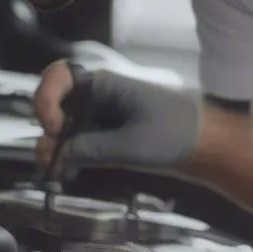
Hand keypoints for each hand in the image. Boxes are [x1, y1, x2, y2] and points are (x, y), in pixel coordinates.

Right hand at [34, 61, 201, 170]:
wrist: (206, 147)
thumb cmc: (177, 133)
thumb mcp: (133, 144)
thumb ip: (92, 149)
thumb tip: (59, 155)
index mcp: (104, 84)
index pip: (59, 76)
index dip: (46, 99)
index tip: (56, 127)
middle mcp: (96, 97)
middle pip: (54, 104)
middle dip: (46, 130)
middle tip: (51, 156)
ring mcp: (98, 117)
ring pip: (62, 127)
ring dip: (53, 148)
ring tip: (56, 171)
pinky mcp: (103, 136)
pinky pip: (75, 143)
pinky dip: (67, 158)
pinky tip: (68, 175)